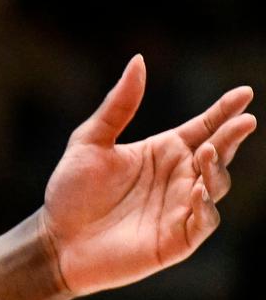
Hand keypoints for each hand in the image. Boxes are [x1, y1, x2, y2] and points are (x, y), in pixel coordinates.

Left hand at [41, 55, 254, 295]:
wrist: (55, 240)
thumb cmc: (71, 191)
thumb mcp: (90, 141)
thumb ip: (118, 105)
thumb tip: (138, 60)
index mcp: (163, 151)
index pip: (203, 127)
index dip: (224, 111)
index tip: (244, 93)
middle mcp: (179, 177)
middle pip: (217, 152)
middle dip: (232, 136)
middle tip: (243, 121)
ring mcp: (182, 207)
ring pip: (216, 184)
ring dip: (216, 168)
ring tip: (204, 151)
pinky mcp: (178, 238)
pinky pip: (204, 220)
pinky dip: (206, 206)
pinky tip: (198, 190)